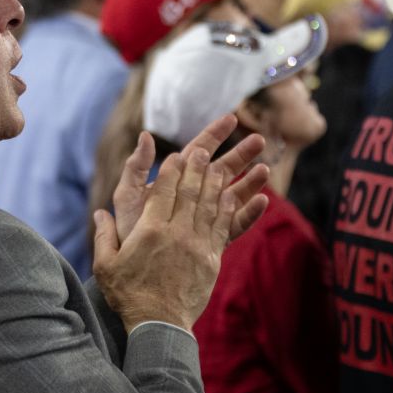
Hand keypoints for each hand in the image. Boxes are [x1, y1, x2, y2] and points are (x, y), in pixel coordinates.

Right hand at [92, 138, 271, 332]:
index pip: (164, 190)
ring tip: (220, 165)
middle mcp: (177, 233)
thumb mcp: (105, 265)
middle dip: (197, 168)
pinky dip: (229, 208)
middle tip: (203, 151)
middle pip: (191, 191)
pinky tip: (232, 195)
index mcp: (150, 230)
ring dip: (216, 183)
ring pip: (210, 205)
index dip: (172, 170)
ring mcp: (197, 245)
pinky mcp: (212, 259)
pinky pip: (224, 227)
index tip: (177, 154)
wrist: (159, 324)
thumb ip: (104, 236)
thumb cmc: (128, 295)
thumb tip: (99, 214)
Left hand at [111, 114, 270, 245]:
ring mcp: (203, 219)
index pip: (197, 152)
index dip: (214, 134)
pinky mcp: (211, 241)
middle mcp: (191, 198)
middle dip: (240, 154)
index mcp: (173, 182)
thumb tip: (146, 135)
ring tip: (266, 170)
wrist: (133, 274)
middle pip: (220, 171)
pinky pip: (233, 225)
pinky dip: (248, 214)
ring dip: (249, 182)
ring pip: (231, 196)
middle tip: (259, 140)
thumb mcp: (127, 197)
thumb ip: (136, 168)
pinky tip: (263, 202)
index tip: (232, 118)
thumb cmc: (126, 232)